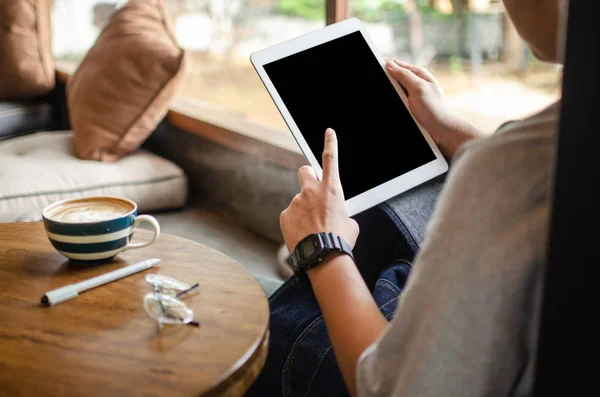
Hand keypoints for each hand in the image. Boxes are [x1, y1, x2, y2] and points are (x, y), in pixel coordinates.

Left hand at [280, 128, 359, 253]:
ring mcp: (296, 202)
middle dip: (307, 174)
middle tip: (311, 189)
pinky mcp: (285, 215)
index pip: (330, 159)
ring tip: (312, 229)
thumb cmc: (340, 240)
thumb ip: (342, 213)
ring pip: (299, 201)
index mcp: (332, 189)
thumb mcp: (350, 223)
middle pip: (304, 170)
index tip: (329, 132)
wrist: (324, 256)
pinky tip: (303, 234)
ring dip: (304, 211)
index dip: (330, 143)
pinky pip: (291, 215)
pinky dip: (296, 223)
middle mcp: (311, 191)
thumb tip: (338, 218)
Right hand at [386, 60, 484, 157]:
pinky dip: (393, 100)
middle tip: (377, 84)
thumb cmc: (434, 110)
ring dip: (389, 92)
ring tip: (389, 97)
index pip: (396, 64)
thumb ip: (404, 75)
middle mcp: (415, 82)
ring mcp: (412, 93)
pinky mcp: (409, 104)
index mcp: (418, 74)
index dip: (384, 64)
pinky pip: (396, 99)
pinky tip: (393, 104)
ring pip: (394, 89)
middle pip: (394, 76)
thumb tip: (390, 64)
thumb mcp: (418, 89)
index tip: (374, 67)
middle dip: (385, 79)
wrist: (440, 130)